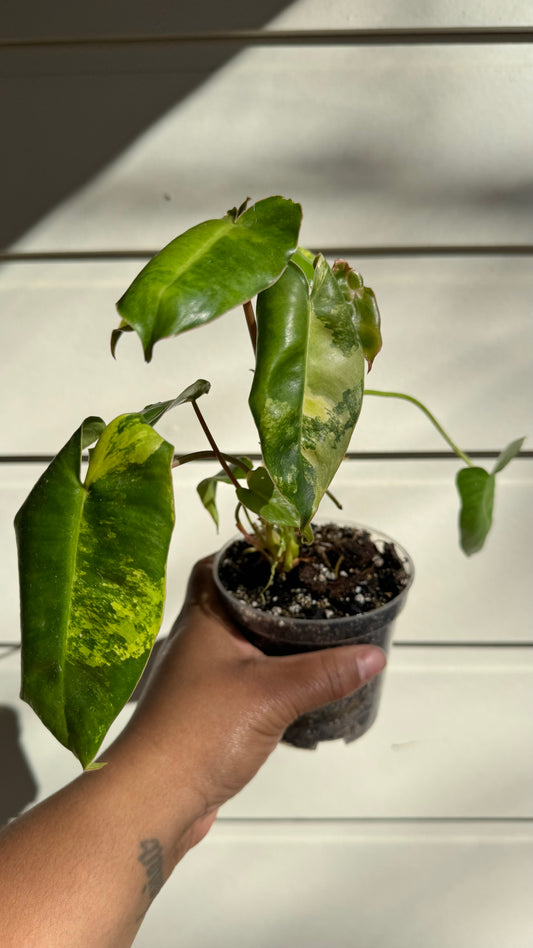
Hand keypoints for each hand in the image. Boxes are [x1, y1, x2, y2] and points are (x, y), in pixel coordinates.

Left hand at [123, 556, 386, 825]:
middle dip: (273, 598)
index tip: (291, 553)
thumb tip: (373, 655)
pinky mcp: (207, 712)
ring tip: (316, 633)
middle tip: (316, 591)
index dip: (250, 554)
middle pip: (234, 604)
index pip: (217, 567)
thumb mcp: (272, 694)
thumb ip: (324, 672)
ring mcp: (199, 678)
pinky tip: (297, 684)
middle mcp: (196, 642)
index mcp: (203, 620)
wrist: (154, 799)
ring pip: (241, 644)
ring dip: (272, 639)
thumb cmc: (199, 731)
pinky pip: (243, 680)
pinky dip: (270, 675)